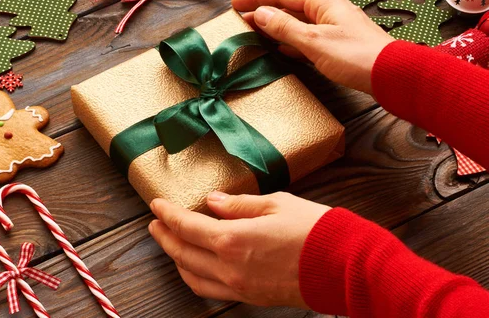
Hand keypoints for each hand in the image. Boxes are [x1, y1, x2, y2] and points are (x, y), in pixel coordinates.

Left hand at [149, 191, 330, 306]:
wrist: (345, 266)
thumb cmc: (314, 229)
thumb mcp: (276, 204)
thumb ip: (239, 204)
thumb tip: (213, 202)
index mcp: (233, 239)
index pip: (186, 226)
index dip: (167, 214)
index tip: (156, 204)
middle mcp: (230, 267)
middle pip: (183, 252)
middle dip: (165, 236)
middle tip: (155, 223)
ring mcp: (239, 286)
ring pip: (192, 275)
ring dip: (176, 258)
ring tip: (170, 243)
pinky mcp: (251, 297)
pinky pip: (211, 290)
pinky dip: (195, 276)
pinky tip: (195, 266)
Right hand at [232, 0, 394, 94]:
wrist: (391, 75)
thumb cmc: (354, 56)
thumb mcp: (314, 41)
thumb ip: (285, 28)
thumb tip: (260, 14)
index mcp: (323, 3)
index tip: (235, 4)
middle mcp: (328, 10)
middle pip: (289, 7)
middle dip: (264, 13)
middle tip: (239, 21)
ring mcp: (334, 28)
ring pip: (297, 23)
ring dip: (275, 28)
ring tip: (254, 34)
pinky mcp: (338, 45)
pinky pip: (306, 38)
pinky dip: (290, 41)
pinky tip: (280, 49)